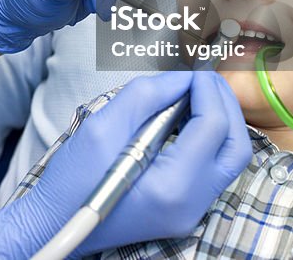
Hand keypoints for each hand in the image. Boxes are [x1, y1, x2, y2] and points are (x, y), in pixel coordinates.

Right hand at [0, 72, 251, 258]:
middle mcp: (191, 205)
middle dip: (225, 104)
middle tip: (204, 77)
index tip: (191, 68)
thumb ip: (146, 96)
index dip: (206, 90)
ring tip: (196, 94)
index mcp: (172, 186)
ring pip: (230, 160)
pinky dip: (208, 139)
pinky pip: (213, 170)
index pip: (212, 127)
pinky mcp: (185, 210)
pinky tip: (187, 119)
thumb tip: (181, 78)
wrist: (56, 224)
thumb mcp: (102, 128)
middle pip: (236, 147)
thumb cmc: (72, 181)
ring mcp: (191, 212)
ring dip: (221, 121)